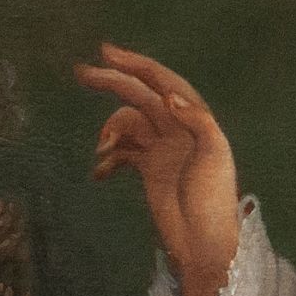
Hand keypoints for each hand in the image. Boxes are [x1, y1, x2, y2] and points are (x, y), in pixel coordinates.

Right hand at [76, 43, 242, 295]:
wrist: (204, 243)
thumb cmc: (213, 200)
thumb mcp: (214, 157)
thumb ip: (196, 121)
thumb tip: (168, 96)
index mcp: (195, 119)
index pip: (162, 81)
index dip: (135, 64)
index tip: (106, 53)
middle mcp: (178, 129)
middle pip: (139, 95)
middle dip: (111, 82)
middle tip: (80, 73)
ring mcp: (162, 149)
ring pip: (127, 125)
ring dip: (110, 131)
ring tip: (102, 150)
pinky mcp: (150, 170)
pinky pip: (123, 153)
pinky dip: (109, 159)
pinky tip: (100, 174)